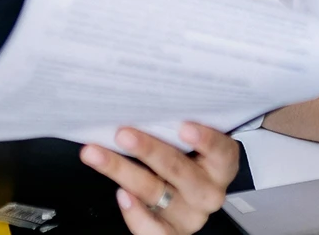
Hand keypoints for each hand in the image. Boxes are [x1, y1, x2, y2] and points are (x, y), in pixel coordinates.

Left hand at [80, 123, 238, 233]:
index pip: (221, 151)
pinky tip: (120, 194)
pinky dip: (135, 212)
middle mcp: (208, 190)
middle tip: (123, 133)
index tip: (184, 126)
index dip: (205, 140)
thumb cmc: (184, 150)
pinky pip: (154, 229)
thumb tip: (139, 98)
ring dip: (123, 171)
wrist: (183, 189)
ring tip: (98, 154)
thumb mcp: (187, 135)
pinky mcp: (172, 230)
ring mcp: (190, 213)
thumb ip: (173, 123)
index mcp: (221, 163)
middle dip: (149, 150)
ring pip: (155, 192)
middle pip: (179, 170)